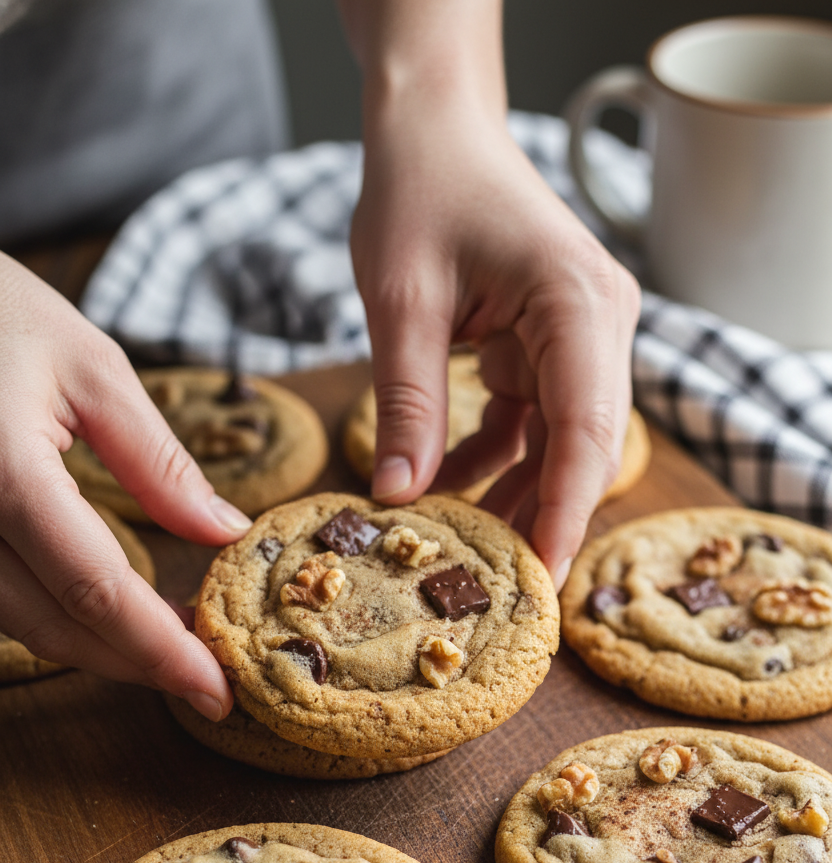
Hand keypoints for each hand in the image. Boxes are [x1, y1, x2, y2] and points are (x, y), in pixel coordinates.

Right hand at [0, 254, 250, 716]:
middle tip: (207, 677)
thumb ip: (157, 461)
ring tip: (169, 645)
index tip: (217, 688)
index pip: (97, 588)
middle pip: (54, 627)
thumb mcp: (91, 368)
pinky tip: (104, 612)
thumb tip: (224, 532)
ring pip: (19, 625)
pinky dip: (54, 616)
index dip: (161, 650)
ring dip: (97, 647)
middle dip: (136, 663)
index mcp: (2, 473)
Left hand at [341, 0, 639, 586]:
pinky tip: (450, 489)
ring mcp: (578, 337)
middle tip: (502, 593)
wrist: (433, 129)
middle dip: (543, 516)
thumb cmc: (420, 189)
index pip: (587, 430)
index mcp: (578, 305)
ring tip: (470, 554)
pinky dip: (497, 459)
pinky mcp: (550, 347)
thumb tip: (397, 498)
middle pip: (585, 446)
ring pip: (562, 443)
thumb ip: (405, 402)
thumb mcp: (401, 300)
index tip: (541, 580)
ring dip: (517, 495)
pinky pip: (534, 422)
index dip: (565, 512)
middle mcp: (597, 324)